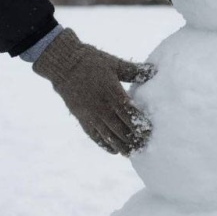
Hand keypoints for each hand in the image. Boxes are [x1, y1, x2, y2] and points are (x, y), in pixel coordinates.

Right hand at [33, 28, 155, 154]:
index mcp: (112, 93)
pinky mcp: (81, 118)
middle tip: (144, 147)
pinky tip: (114, 151)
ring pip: (108, 136)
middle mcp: (102, 108)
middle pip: (121, 129)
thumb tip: (153, 71)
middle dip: (133, 139)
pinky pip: (94, 136)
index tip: (149, 132)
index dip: (140, 125)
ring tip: (132, 153)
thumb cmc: (91, 61)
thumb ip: (134, 70)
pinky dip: (104, 145)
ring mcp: (91, 115)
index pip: (129, 114)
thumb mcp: (114, 64)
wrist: (63, 64)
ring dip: (121, 146)